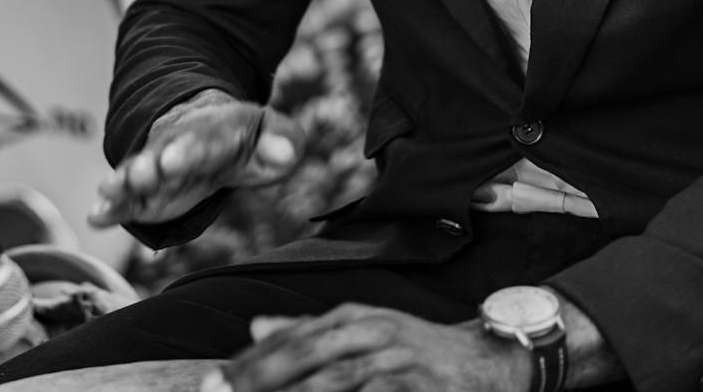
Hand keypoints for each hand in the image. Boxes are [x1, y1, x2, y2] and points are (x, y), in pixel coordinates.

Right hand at [89, 91, 301, 228]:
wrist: (206, 129)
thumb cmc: (244, 140)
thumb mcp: (273, 135)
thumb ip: (284, 142)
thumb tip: (284, 155)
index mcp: (213, 132)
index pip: (202, 142)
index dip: (188, 152)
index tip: (174, 162)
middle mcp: (177, 146)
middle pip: (162, 154)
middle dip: (151, 165)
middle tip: (141, 176)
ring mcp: (156, 168)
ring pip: (137, 173)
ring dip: (124, 182)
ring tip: (109, 191)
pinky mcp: (144, 193)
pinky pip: (124, 198)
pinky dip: (109, 206)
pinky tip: (95, 216)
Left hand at [209, 306, 530, 391]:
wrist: (487, 360)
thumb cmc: (416, 351)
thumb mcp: (364, 331)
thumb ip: (308, 332)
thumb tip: (254, 327)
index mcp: (354, 317)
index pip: (293, 336)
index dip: (252, 359)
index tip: (215, 379)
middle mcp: (372, 332)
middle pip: (305, 355)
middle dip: (261, 377)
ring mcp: (395, 360)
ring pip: (333, 381)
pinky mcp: (415, 386)